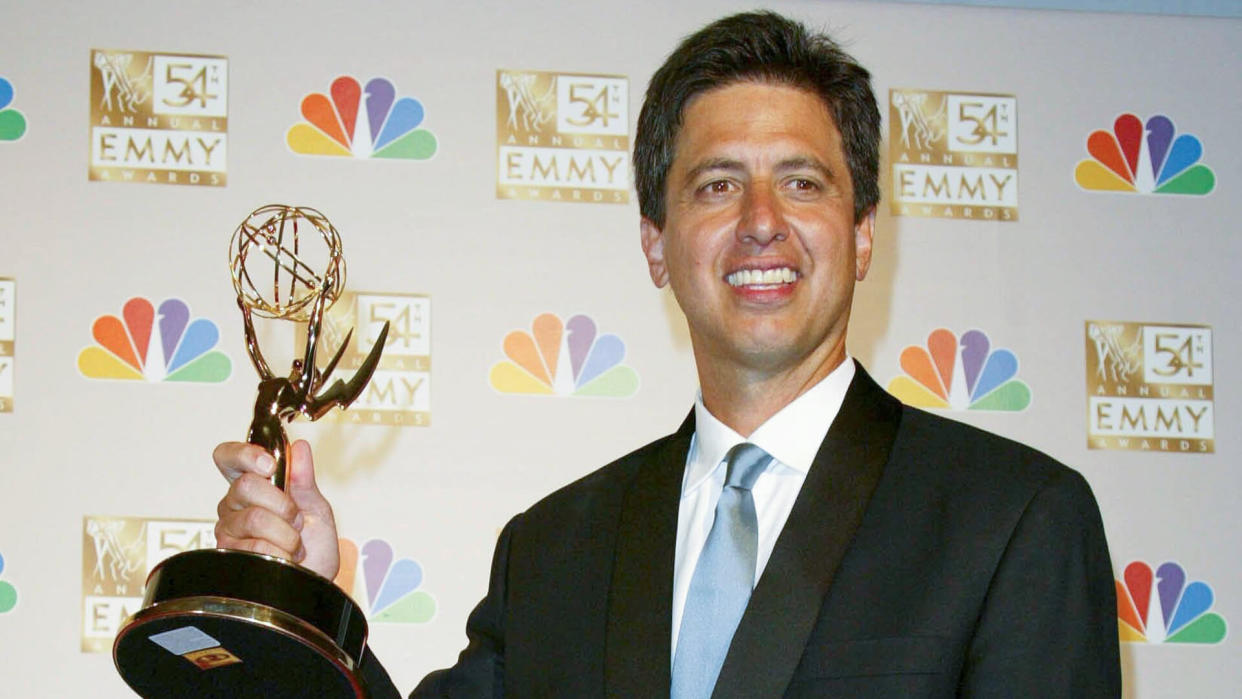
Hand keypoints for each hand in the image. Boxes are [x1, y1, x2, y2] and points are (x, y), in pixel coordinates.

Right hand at [213, 440, 340, 579]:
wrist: (315, 583)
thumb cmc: (314, 546)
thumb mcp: (315, 506)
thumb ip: (304, 477)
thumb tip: (299, 446)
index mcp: (253, 486)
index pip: (228, 457)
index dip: (245, 454)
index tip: (270, 464)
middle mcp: (233, 506)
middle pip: (246, 485)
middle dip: (283, 504)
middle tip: (297, 520)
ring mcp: (228, 532)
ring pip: (254, 518)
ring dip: (287, 534)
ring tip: (294, 544)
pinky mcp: (228, 558)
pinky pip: (256, 547)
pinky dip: (281, 553)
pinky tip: (284, 560)